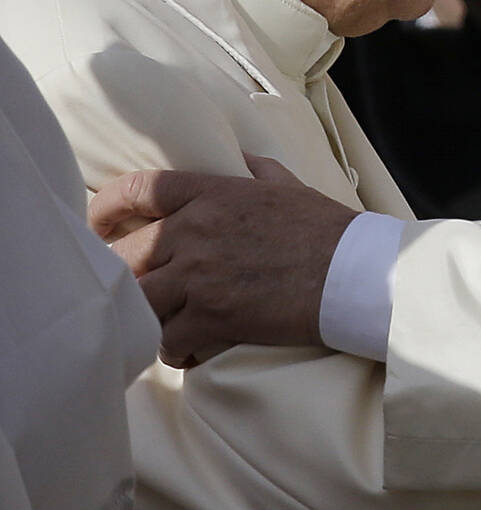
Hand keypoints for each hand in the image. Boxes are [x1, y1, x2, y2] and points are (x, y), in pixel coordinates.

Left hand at [89, 154, 357, 367]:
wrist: (353, 271)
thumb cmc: (326, 228)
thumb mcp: (289, 185)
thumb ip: (257, 170)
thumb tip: (241, 160)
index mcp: (213, 193)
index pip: (138, 189)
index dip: (106, 208)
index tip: (98, 225)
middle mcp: (197, 230)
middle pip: (125, 254)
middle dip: (125, 275)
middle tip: (138, 288)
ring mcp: (201, 275)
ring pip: (139, 303)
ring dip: (149, 316)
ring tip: (167, 323)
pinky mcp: (212, 318)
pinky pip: (167, 342)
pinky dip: (175, 350)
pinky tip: (194, 349)